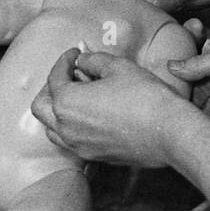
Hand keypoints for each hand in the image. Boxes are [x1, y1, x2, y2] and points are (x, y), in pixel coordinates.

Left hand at [31, 47, 185, 167]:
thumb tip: (82, 60)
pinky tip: (90, 115)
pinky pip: (70, 141)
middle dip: (51, 87)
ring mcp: (78, 146)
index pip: (54, 77)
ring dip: (58, 110)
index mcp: (66, 102)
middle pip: (41, 106)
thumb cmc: (144, 97)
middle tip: (69, 74)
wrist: (168, 132)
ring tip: (78, 95)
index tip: (75, 53)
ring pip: (52, 128)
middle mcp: (65, 128)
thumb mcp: (117, 67)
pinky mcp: (93, 157)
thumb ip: (93, 60)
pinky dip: (72, 126)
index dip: (64, 60)